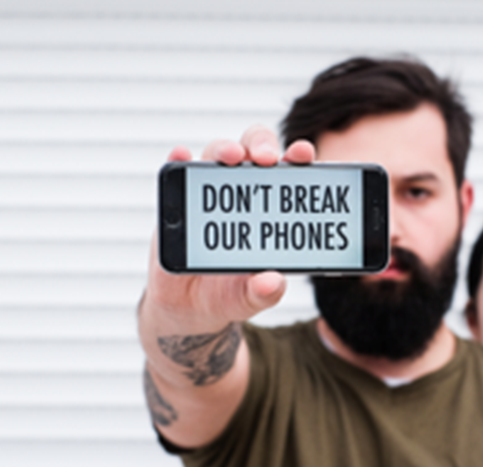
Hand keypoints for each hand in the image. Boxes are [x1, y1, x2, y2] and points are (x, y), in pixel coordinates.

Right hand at [145, 126, 316, 333]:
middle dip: (262, 144)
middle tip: (266, 157)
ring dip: (226, 148)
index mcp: (271, 210)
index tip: (304, 153)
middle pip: (254, 150)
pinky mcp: (179, 200)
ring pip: (218, 154)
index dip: (297, 157)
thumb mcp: (250, 298)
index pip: (288, 173)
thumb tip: (273, 283)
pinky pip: (178, 172)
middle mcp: (242, 192)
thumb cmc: (229, 293)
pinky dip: (179, 159)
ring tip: (231, 157)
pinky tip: (181, 156)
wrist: (189, 306)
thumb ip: (264, 292)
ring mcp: (209, 193)